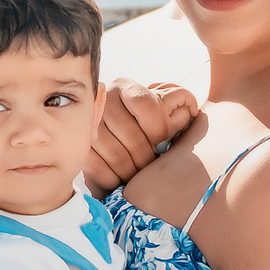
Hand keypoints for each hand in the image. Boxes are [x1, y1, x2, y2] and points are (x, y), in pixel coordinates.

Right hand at [86, 78, 199, 194]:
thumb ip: (178, 109)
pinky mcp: (78, 143)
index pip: (145, 105)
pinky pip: (96, 165)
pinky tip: (119, 181)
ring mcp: (88, 121)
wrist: (110, 139)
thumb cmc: (143, 127)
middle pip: (131, 135)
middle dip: (146, 159)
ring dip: (131, 172)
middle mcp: (103, 99)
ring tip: (138, 178)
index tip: (163, 146)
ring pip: (115, 153)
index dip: (159, 129)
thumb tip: (190, 110)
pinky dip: (111, 178)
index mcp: (126, 87)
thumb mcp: (163, 113)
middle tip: (151, 170)